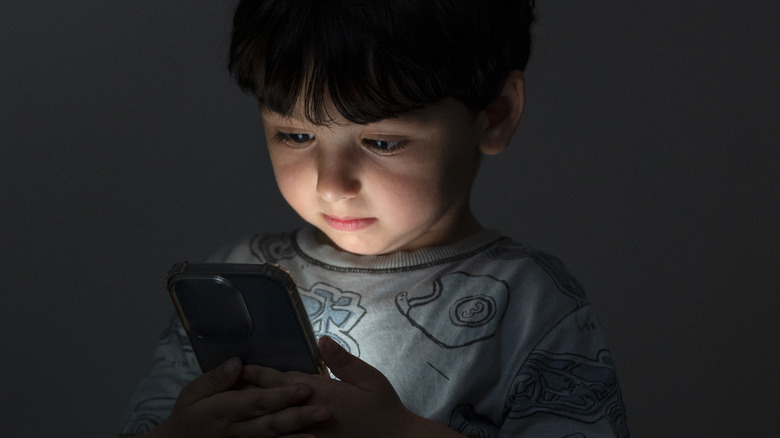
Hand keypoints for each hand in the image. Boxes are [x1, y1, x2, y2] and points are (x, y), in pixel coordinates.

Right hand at [154, 357, 330, 437]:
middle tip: (323, 410)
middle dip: (298, 417)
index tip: (304, 387)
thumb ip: (216, 378)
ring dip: (298, 434)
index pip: (257, 401)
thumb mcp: (192, 393)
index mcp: (223, 409)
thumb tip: (237, 362)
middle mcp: (236, 429)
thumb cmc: (188, 415)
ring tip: (321, 428)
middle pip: (271, 423)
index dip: (281, 396)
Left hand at [243, 337, 464, 437]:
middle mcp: (311, 414)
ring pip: (274, 422)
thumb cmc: (384, 408)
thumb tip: (322, 340)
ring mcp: (311, 433)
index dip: (259, 374)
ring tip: (231, 406)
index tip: (239, 366)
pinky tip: (258, 430)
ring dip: (254, 412)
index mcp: (323, 393)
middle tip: (224, 384)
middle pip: (272, 401)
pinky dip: (270, 432)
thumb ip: (344, 361)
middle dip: (248, 391)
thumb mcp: (369, 379)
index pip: (282, 382)